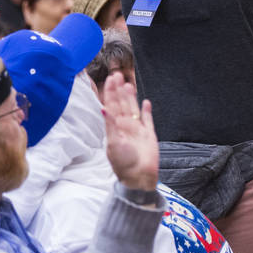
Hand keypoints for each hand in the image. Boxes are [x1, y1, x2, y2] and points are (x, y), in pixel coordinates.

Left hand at [102, 73, 157, 191]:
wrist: (139, 177)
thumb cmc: (122, 163)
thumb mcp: (112, 144)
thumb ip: (110, 125)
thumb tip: (103, 108)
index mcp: (114, 127)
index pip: (111, 105)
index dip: (110, 92)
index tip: (109, 79)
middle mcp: (125, 126)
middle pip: (121, 103)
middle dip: (119, 90)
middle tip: (117, 74)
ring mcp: (137, 129)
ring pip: (133, 108)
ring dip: (131, 97)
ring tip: (128, 84)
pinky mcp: (149, 135)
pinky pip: (148, 120)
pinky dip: (147, 111)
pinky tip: (146, 102)